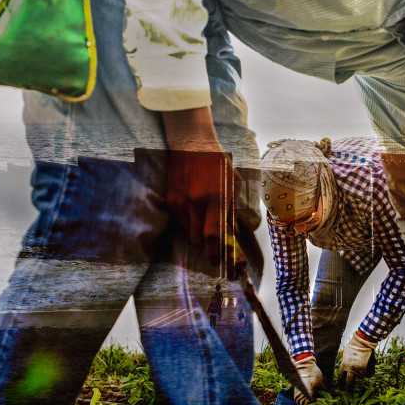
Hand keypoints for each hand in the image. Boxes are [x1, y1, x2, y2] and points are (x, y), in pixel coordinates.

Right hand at [162, 108, 240, 265]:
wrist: (190, 143)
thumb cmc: (217, 163)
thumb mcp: (233, 182)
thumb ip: (233, 207)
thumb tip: (233, 231)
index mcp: (216, 199)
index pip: (214, 235)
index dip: (215, 252)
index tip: (217, 261)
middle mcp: (196, 203)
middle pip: (198, 239)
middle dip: (205, 243)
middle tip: (212, 239)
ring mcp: (181, 202)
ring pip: (187, 231)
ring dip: (195, 231)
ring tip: (202, 219)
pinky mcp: (170, 199)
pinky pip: (178, 220)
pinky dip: (186, 221)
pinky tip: (193, 208)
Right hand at [293, 356, 325, 404]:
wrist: (304, 364)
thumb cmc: (314, 373)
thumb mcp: (322, 381)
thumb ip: (327, 389)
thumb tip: (334, 394)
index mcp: (308, 392)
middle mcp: (301, 392)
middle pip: (301, 404)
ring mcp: (298, 389)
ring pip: (297, 401)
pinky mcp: (296, 386)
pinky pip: (295, 396)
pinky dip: (298, 400)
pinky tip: (301, 400)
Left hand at [338, 331, 376, 392]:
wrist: (362, 342)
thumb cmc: (353, 346)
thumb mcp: (346, 355)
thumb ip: (346, 363)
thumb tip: (348, 370)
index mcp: (344, 365)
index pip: (341, 377)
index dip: (340, 383)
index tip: (340, 388)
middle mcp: (351, 369)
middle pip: (348, 383)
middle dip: (347, 390)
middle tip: (347, 397)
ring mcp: (359, 369)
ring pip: (361, 377)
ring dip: (362, 374)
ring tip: (363, 365)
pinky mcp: (367, 368)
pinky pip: (368, 374)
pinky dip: (369, 371)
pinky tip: (369, 363)